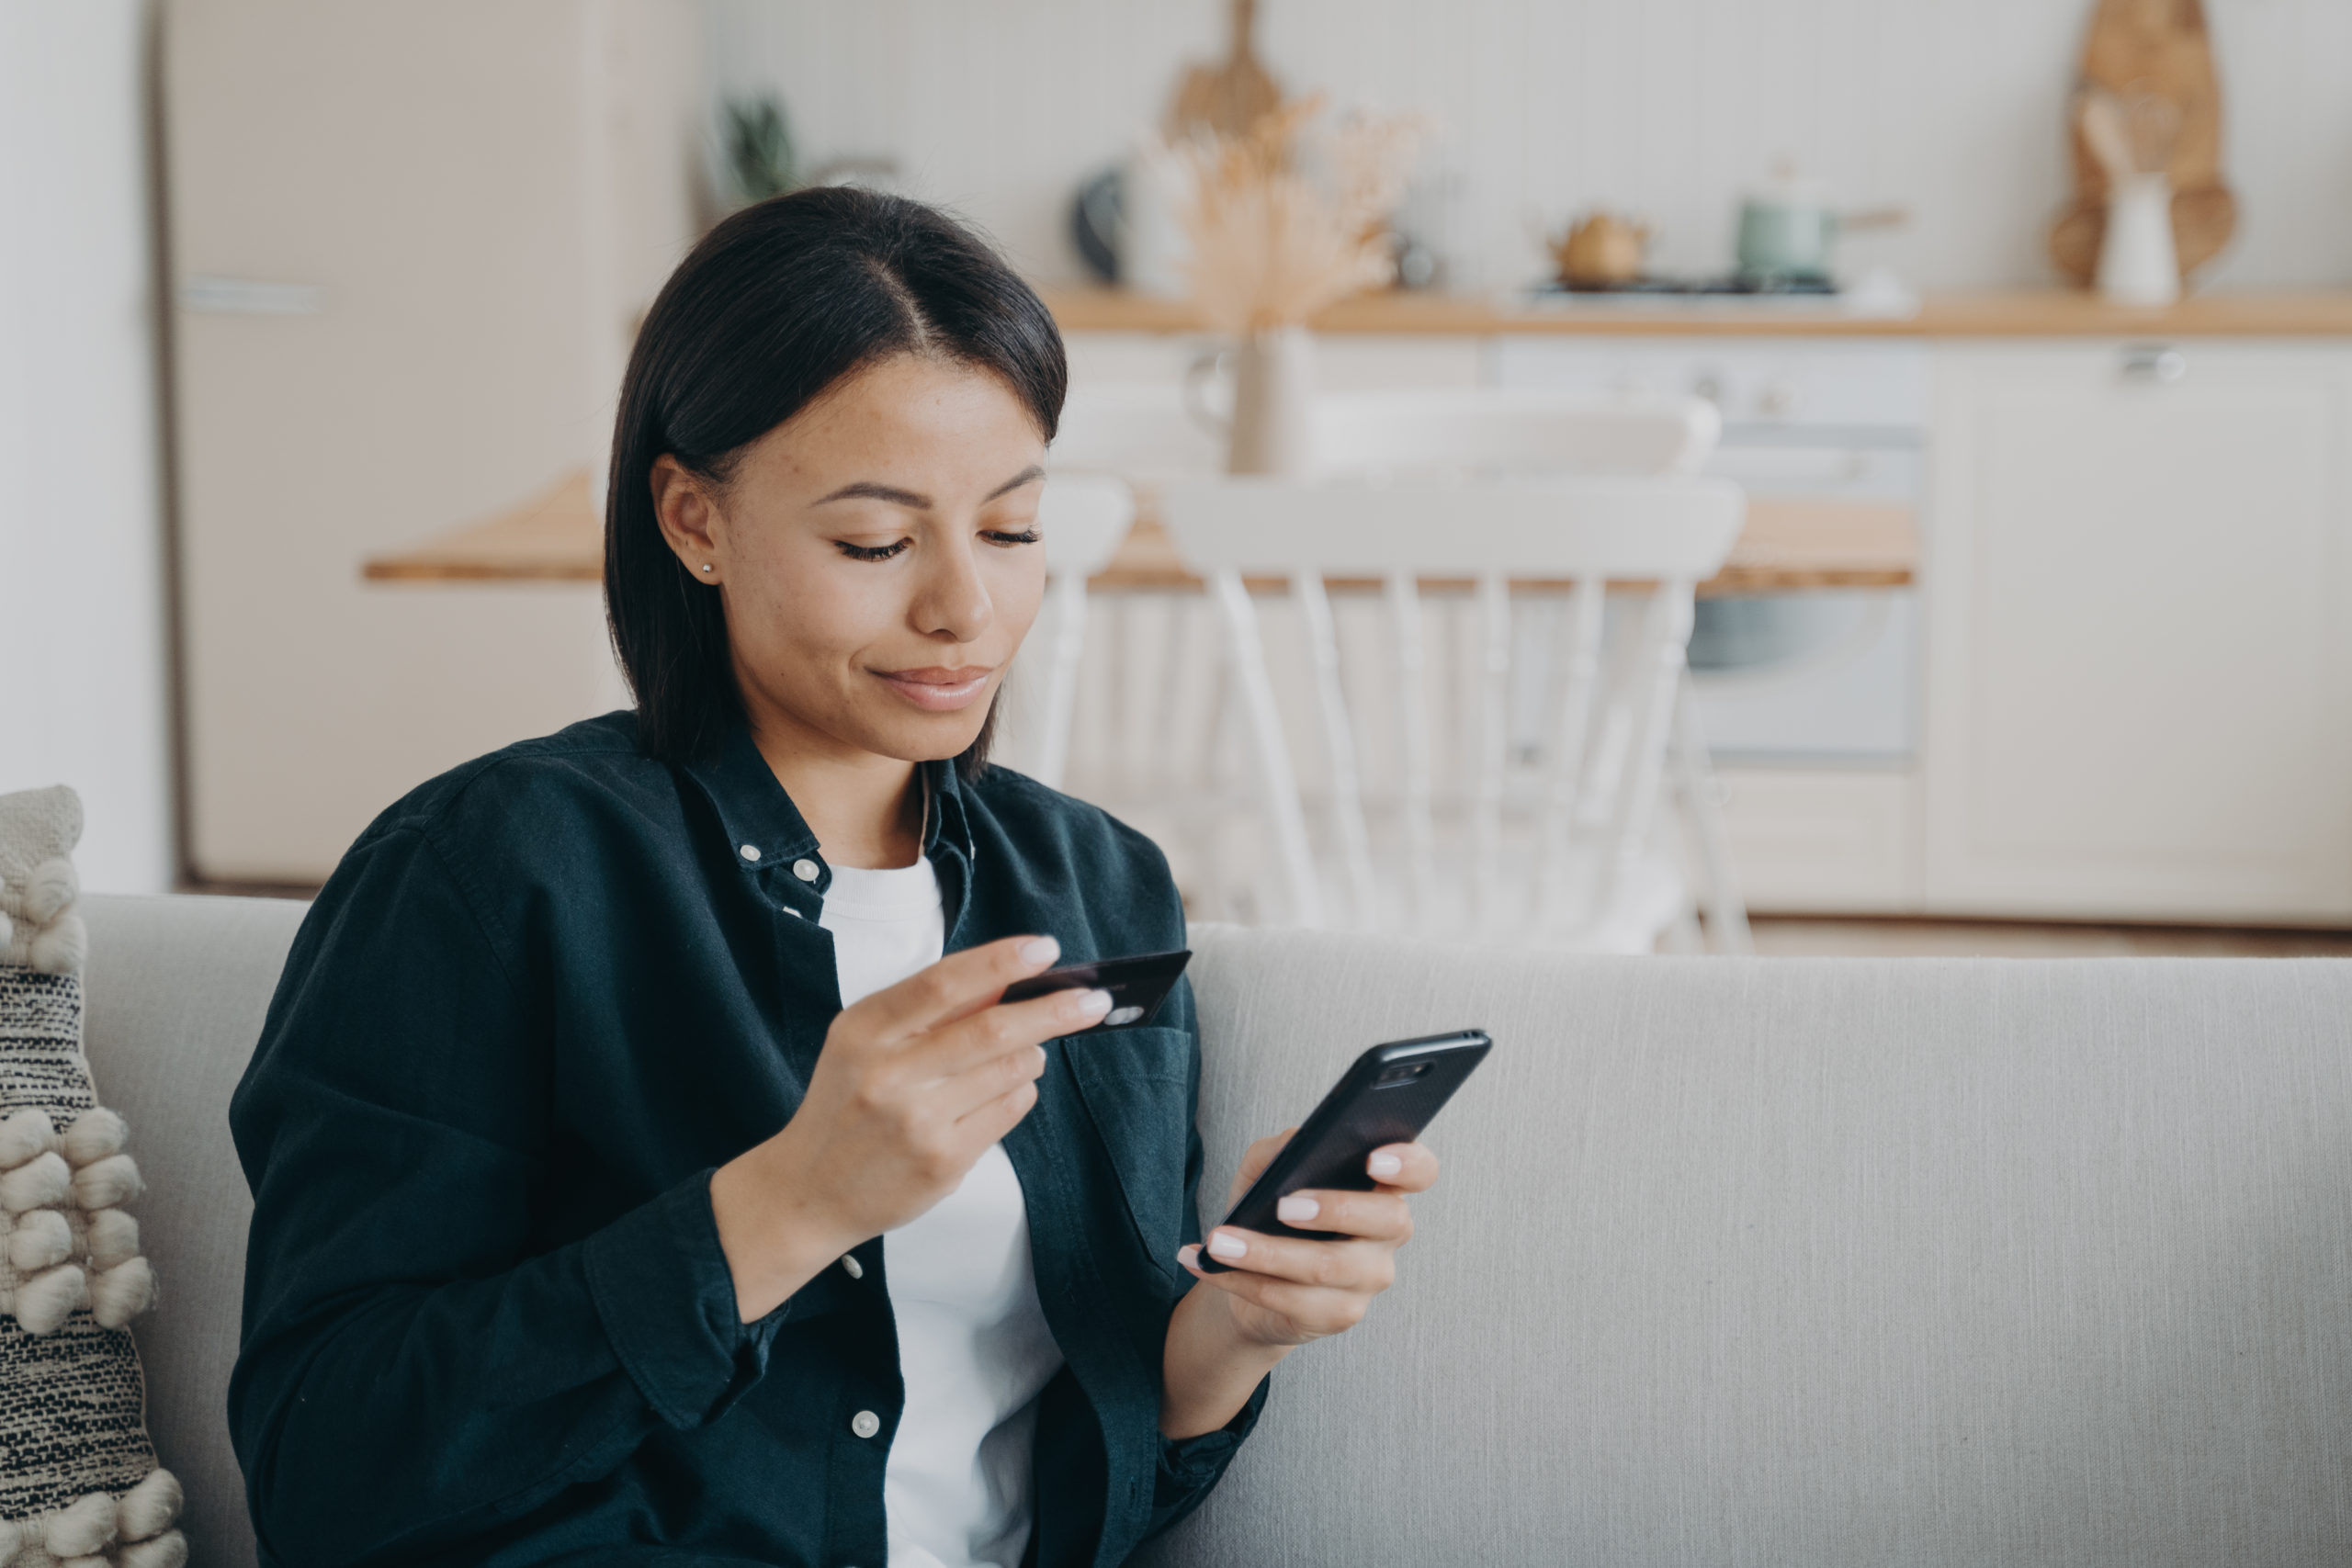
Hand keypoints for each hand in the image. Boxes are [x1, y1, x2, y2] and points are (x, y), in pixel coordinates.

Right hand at [710, 934, 1109, 1319]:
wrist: (809, 1191)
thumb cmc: (846, 1104)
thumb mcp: (864, 1041)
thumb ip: (926, 1008)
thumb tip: (1006, 974)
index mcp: (864, 1030)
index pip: (943, 984)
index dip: (1000, 961)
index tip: (1045, 949)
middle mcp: (888, 1074)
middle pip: (993, 1029)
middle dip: (1054, 1009)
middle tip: (1094, 999)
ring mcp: (917, 1122)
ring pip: (1011, 1070)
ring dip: (1031, 1054)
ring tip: (1020, 1052)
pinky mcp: (943, 1161)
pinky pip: (1010, 1111)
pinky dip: (1020, 1092)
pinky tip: (1000, 1092)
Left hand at [1177, 1130, 1439, 1348]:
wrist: (1250, 1277)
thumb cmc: (1268, 1212)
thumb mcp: (1266, 1172)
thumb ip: (1280, 1149)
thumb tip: (1292, 1143)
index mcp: (1380, 1187)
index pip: (1419, 1172)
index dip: (1409, 1163)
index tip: (1374, 1159)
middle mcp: (1386, 1233)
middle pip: (1386, 1219)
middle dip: (1335, 1209)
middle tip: (1284, 1205)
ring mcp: (1369, 1278)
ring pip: (1329, 1266)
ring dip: (1265, 1253)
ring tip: (1219, 1242)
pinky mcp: (1339, 1315)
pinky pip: (1294, 1300)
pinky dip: (1243, 1281)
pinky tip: (1208, 1264)